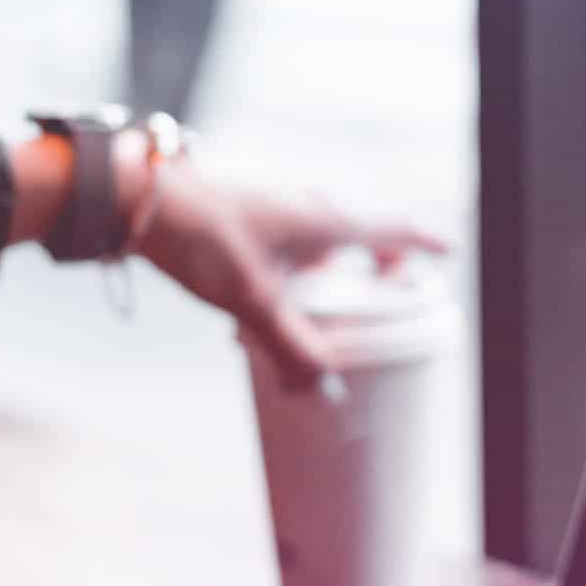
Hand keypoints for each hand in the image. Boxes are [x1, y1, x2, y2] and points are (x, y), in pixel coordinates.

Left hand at [130, 164, 443, 389]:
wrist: (140, 197)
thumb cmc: (203, 237)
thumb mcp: (252, 300)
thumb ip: (290, 347)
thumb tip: (321, 389)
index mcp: (323, 220)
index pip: (390, 230)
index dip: (420, 244)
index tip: (445, 252)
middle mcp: (305, 204)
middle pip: (357, 234)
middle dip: (375, 264)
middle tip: (382, 293)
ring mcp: (273, 201)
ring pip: (317, 236)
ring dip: (327, 267)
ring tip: (318, 306)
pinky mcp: (244, 208)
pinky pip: (285, 237)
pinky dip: (292, 264)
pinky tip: (265, 294)